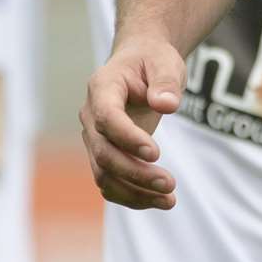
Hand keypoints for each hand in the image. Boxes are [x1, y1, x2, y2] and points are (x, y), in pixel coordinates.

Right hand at [80, 38, 185, 210]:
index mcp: (102, 87)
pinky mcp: (105, 153)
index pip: (107, 118)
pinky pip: (111, 182)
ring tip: (169, 200)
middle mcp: (91, 115)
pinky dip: (132, 196)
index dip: (128, 138)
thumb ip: (166, 81)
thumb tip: (166, 105)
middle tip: (169, 184)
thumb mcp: (165, 62)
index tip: (156, 152)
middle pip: (103, 153)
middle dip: (135, 172)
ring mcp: (95, 137)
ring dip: (134, 192)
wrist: (141, 62)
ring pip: (104, 174)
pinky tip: (159, 201)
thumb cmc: (153, 60)